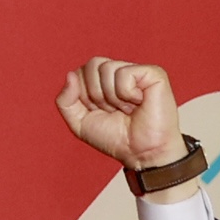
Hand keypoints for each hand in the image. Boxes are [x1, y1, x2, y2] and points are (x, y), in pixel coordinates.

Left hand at [60, 55, 185, 172]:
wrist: (141, 153)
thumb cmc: (115, 138)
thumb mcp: (79, 122)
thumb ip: (65, 100)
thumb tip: (70, 74)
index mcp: (102, 80)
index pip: (80, 71)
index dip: (83, 95)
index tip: (98, 112)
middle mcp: (119, 72)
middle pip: (92, 65)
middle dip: (96, 94)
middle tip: (114, 110)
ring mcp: (137, 71)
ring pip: (107, 68)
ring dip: (112, 97)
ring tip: (127, 108)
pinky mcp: (153, 73)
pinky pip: (124, 73)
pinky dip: (126, 93)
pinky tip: (139, 102)